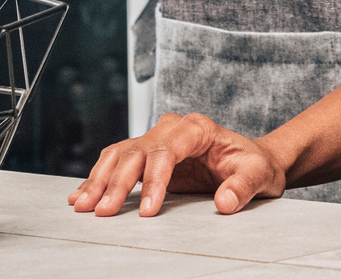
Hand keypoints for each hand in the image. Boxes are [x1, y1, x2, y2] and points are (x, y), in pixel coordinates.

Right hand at [67, 113, 287, 217]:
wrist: (253, 162)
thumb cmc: (255, 165)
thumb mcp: (259, 174)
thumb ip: (242, 186)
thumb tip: (224, 202)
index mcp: (196, 129)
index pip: (166, 150)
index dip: (153, 180)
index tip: (147, 210)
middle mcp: (172, 129)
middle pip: (136, 151)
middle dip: (116, 183)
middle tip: (103, 212)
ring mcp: (157, 140)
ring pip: (120, 155)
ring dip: (99, 180)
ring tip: (82, 205)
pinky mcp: (148, 156)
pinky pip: (118, 162)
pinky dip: (99, 178)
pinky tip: (82, 195)